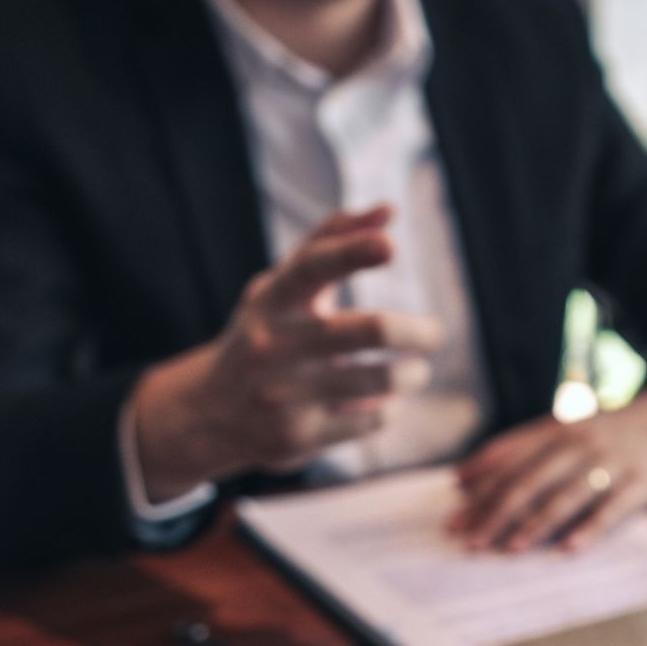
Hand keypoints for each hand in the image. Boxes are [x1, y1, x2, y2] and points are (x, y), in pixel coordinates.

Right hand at [131, 205, 442, 500]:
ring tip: (416, 370)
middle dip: (420, 332)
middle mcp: (274, 343)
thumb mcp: (285, 285)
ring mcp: (284, 393)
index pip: (313, 266)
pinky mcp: (298, 436)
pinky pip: (372, 420)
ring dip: (413, 374)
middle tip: (435, 334)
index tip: (391, 245)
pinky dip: (388, 408)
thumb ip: (334, 241)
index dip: (353, 252)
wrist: (211, 411)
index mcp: (272, 298)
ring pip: (382, 380)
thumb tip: (389, 209)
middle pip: (372, 329)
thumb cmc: (267, 332)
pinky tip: (383, 401)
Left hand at [448, 383, 646, 551]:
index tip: (453, 514)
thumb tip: (466, 479)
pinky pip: (612, 507)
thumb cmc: (612, 432)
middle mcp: (579, 442)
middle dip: (497, 511)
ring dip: (535, 523)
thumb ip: (522, 450)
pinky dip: (590, 527)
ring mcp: (611, 461)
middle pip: (530, 479)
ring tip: (510, 548)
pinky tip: (570, 548)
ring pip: (566, 494)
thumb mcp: (568, 430)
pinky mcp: (641, 481)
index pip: (510, 457)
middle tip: (471, 539)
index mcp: (557, 429)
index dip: (479, 486)